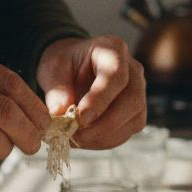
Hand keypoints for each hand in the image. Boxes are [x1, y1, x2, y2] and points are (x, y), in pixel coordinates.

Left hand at [36, 35, 146, 149]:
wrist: (73, 69)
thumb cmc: (65, 65)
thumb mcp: (53, 69)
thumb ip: (56, 89)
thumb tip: (60, 113)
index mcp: (113, 50)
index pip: (116, 76)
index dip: (100, 99)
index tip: (81, 118)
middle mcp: (133, 71)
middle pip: (132, 101)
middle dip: (104, 125)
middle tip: (77, 136)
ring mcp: (138, 92)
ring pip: (133, 120)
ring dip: (104, 137)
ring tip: (76, 139)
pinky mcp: (135, 113)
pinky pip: (127, 132)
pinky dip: (105, 141)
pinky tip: (85, 140)